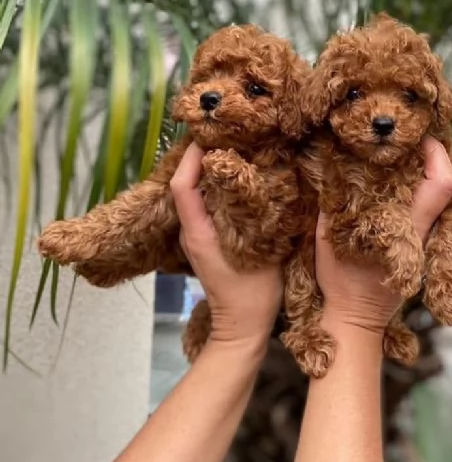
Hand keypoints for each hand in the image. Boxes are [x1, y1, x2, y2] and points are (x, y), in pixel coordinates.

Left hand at [170, 143, 281, 344]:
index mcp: (197, 233)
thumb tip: (255, 178)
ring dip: (209, 174)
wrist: (242, 327)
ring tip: (236, 154)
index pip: (182, 185)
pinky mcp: (206, 243)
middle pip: (185, 186)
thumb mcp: (260, 251)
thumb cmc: (253, 293)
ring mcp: (196, 238)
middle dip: (201, 159)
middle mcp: (190, 232)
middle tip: (229, 138)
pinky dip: (216, 190)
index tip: (212, 135)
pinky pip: (205, 208)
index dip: (191, 158)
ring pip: (195, 196)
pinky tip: (238, 184)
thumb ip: (255, 215)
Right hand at [316, 136, 451, 331]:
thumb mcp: (329, 240)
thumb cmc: (342, 283)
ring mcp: (425, 242)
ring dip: (426, 173)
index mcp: (408, 229)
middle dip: (433, 157)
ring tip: (403, 158)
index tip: (418, 138)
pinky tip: (398, 184)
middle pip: (447, 186)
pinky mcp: (420, 247)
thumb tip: (331, 170)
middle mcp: (424, 234)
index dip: (436, 155)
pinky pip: (428, 210)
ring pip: (441, 198)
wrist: (357, 318)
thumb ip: (332, 204)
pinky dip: (419, 190)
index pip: (440, 184)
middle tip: (410, 141)